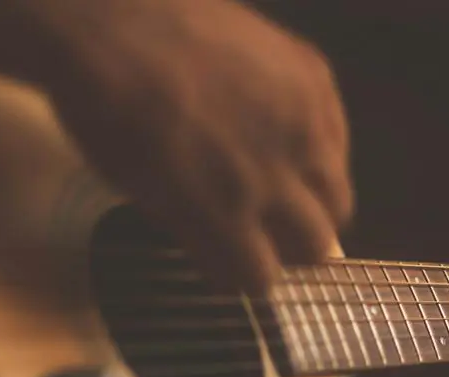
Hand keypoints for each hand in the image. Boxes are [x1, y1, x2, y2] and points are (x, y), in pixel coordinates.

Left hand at [33, 0, 352, 290]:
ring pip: (339, 198)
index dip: (251, 275)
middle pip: (317, 246)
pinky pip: (338, 139)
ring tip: (286, 184)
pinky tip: (288, 137)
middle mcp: (276, 174)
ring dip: (314, 205)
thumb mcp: (142, 193)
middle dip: (293, 249)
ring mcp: (303, 124)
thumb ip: (198, 235)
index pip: (263, 279)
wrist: (116, 20)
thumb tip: (232, 262)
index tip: (243, 262)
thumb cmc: (109, 112)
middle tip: (272, 231)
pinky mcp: (315, 80)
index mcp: (224, 212)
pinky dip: (320, 153)